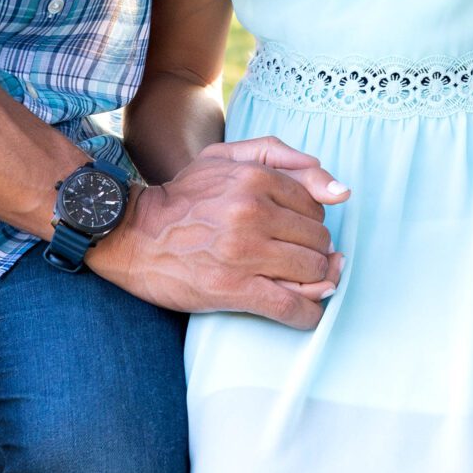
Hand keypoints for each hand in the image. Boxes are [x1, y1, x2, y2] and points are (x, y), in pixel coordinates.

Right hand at [89, 136, 347, 327]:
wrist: (132, 234)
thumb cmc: (183, 195)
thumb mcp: (226, 156)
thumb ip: (282, 156)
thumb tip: (341, 190)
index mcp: (255, 178)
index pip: (316, 206)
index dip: (310, 222)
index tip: (293, 233)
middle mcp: (254, 212)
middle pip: (318, 240)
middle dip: (314, 252)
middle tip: (294, 258)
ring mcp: (245, 252)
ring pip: (313, 272)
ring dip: (314, 281)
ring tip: (298, 281)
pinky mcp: (234, 289)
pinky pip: (291, 307)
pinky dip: (307, 315)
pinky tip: (306, 314)